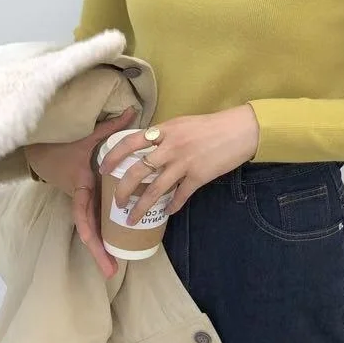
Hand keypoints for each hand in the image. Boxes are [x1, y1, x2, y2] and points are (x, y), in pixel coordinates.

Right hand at [24, 106, 138, 278]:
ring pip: (91, 230)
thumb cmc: (67, 143)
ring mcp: (82, 203)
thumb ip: (113, 126)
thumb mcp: (89, 135)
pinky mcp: (87, 203)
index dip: (90, 230)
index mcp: (80, 185)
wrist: (43, 149)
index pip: (82, 212)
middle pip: (87, 230)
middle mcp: (80, 199)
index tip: (97, 245)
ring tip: (114, 269)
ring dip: (100, 249)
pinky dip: (103, 235)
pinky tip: (116, 249)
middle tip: (112, 271)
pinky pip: (95, 222)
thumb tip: (133, 110)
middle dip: (97, 251)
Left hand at [97, 104, 259, 224]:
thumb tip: (150, 147)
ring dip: (141, 207)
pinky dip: (173, 206)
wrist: (240, 130)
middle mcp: (171, 147)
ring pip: (156, 189)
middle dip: (123, 190)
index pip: (130, 142)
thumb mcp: (183, 124)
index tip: (102, 169)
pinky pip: (180, 195)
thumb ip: (165, 135)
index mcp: (165, 130)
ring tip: (132, 218)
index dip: (112, 157)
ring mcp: (184, 163)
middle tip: (117, 202)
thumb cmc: (213, 125)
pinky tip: (168, 213)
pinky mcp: (199, 176)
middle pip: (137, 171)